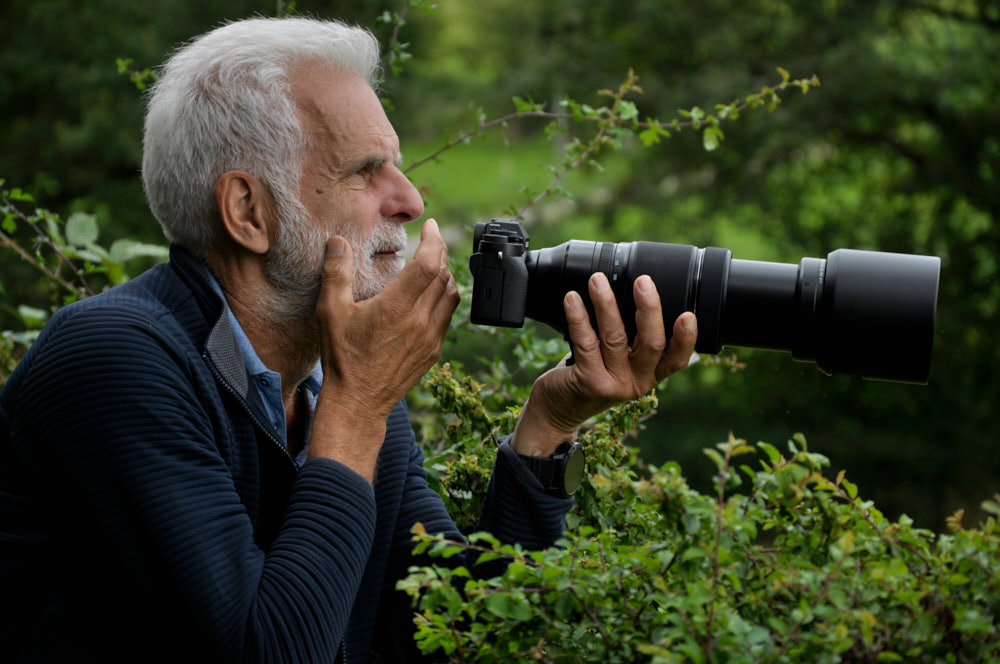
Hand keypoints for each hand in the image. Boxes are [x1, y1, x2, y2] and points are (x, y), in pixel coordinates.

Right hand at [309, 219, 458, 478]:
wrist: (359, 402)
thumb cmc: (343, 358)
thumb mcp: (330, 312)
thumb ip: (336, 273)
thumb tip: (337, 241)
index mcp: (397, 307)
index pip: (430, 263)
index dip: (434, 240)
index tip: (431, 226)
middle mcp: (420, 320)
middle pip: (444, 275)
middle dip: (440, 252)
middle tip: (430, 239)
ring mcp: (431, 337)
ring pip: (451, 295)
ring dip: (445, 274)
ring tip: (432, 263)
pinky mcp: (433, 351)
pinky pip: (447, 316)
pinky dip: (444, 298)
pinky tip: (430, 295)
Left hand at [511, 272, 696, 456]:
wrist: (558, 411)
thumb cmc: (590, 378)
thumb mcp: (619, 364)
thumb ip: (631, 342)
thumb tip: (633, 295)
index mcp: (650, 375)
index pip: (677, 359)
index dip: (686, 339)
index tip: (688, 314)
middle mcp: (636, 382)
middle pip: (651, 344)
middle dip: (649, 309)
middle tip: (643, 282)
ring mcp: (613, 384)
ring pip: (615, 337)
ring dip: (606, 304)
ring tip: (598, 280)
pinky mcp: (588, 381)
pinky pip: (585, 342)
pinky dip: (579, 317)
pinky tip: (572, 299)